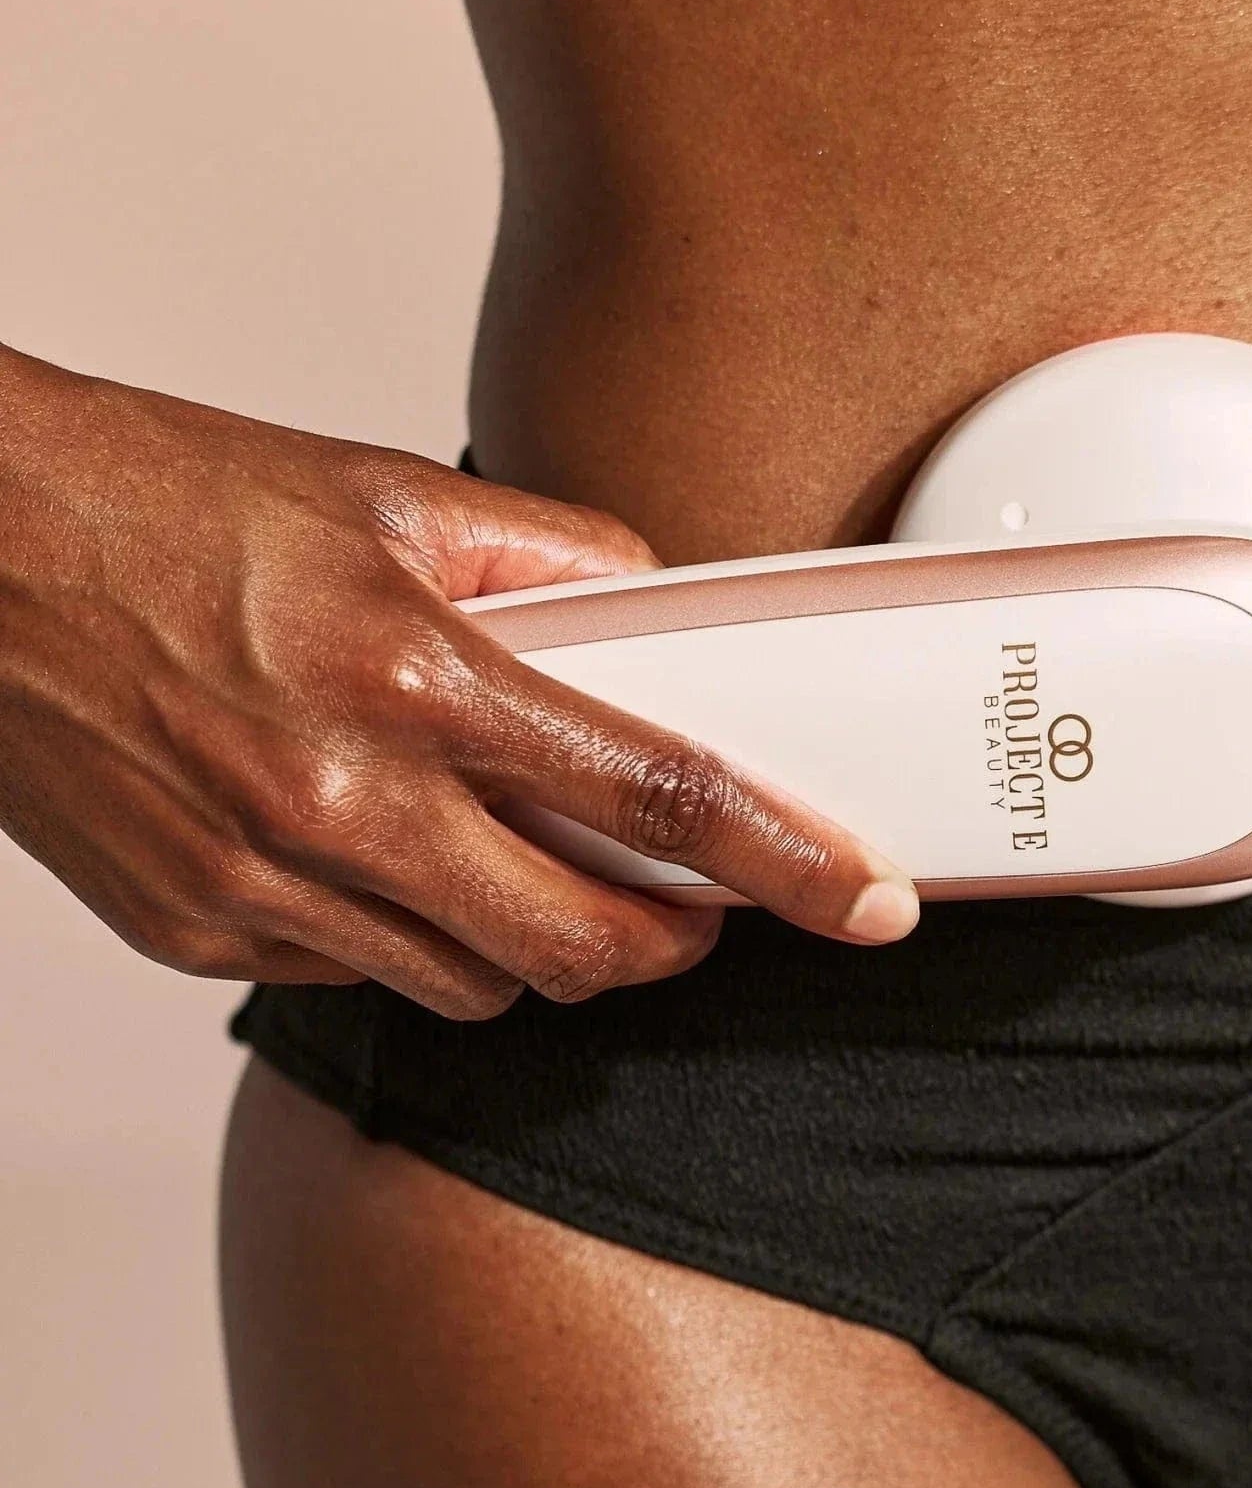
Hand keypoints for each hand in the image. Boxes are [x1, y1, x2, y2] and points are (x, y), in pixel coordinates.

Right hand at [0, 347, 919, 1019]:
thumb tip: (652, 617)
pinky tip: (395, 862)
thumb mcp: (388, 497)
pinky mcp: (202, 933)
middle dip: (669, 947)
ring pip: (478, 990)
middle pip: (582, 949)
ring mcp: (265, 888)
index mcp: (412, 675)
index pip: (655, 794)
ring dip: (538, 949)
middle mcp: (342, 803)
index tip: (860, 900)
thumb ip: (555, 558)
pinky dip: (418, 943)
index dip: (782, 860)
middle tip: (689, 905)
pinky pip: (364, 983)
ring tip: (523, 864)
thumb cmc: (155, 505)